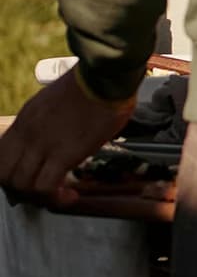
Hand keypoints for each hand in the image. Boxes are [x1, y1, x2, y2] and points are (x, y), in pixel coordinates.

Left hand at [0, 66, 135, 203]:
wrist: (105, 78)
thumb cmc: (90, 85)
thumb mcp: (54, 101)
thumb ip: (47, 121)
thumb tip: (57, 135)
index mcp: (25, 120)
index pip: (0, 154)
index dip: (12, 171)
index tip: (30, 175)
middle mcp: (27, 134)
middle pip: (4, 174)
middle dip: (21, 188)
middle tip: (42, 190)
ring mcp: (42, 145)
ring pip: (21, 184)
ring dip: (40, 196)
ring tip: (59, 194)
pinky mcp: (63, 154)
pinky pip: (47, 187)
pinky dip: (57, 198)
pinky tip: (71, 195)